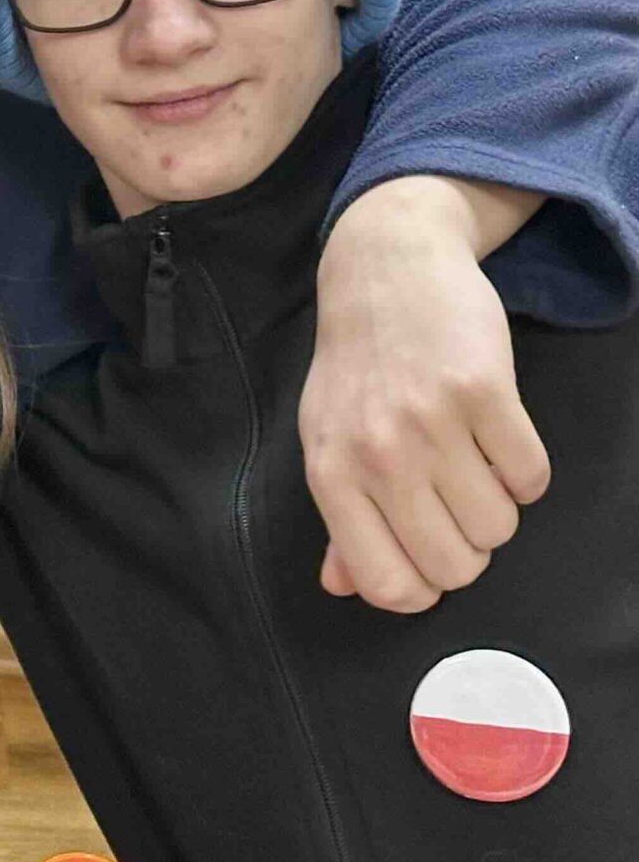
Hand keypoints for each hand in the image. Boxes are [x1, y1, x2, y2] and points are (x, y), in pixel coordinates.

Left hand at [301, 175, 549, 611]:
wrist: (386, 273)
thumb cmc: (356, 369)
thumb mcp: (328, 440)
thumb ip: (340, 520)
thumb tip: (344, 587)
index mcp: (331, 476)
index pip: (387, 585)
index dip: (423, 588)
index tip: (433, 557)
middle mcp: (376, 455)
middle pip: (456, 567)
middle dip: (469, 547)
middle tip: (456, 501)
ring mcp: (429, 423)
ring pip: (501, 528)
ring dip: (499, 505)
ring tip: (472, 461)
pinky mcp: (484, 392)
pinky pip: (532, 477)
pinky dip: (525, 469)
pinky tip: (495, 435)